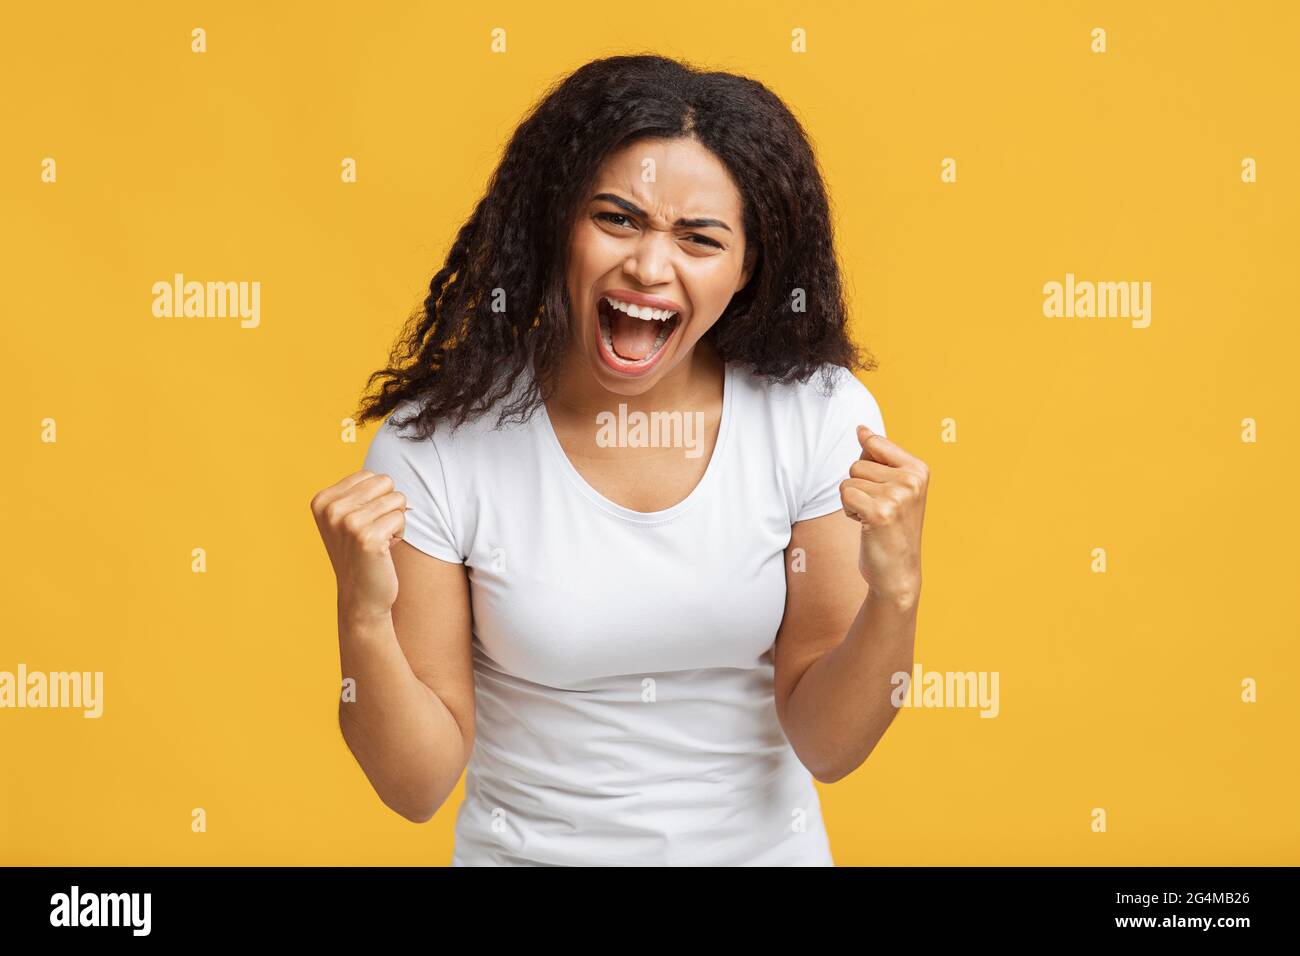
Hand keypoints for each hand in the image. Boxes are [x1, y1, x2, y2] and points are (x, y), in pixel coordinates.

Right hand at [310, 469, 407, 620]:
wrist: (360, 596)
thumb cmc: (361, 553)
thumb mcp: (347, 517)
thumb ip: (359, 491)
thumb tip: (390, 462)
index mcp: (322, 499)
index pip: (371, 475)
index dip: (377, 498)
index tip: (364, 523)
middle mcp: (331, 509)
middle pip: (386, 482)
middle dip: (389, 506)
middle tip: (376, 531)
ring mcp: (348, 523)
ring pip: (397, 498)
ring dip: (396, 521)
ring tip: (380, 541)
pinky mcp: (367, 538)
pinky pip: (402, 516)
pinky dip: (400, 533)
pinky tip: (385, 550)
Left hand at [839, 425, 928, 597]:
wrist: (898, 572)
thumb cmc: (892, 528)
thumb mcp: (895, 487)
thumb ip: (879, 457)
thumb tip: (861, 429)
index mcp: (919, 469)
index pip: (874, 443)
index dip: (866, 466)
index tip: (881, 490)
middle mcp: (912, 480)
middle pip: (857, 463)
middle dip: (859, 487)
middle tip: (878, 509)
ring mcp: (898, 496)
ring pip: (849, 480)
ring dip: (853, 500)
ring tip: (873, 517)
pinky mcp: (880, 512)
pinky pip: (845, 495)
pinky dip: (849, 511)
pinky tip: (866, 525)